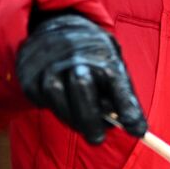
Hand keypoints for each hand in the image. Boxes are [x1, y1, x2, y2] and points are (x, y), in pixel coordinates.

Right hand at [14, 11, 146, 144]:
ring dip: (71, 118)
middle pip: (82, 86)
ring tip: (82, 124)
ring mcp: (51, 64)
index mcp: (104, 55)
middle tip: (97, 139)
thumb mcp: (113, 66)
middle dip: (91, 119)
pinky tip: (63, 104)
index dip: (128, 108)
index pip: (119, 83)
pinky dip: (55, 108)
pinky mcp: (32, 76)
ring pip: (58, 95)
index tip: (137, 131)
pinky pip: (42, 99)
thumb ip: (120, 94)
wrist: (56, 29)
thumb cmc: (93, 57)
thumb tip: (131, 126)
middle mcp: (77, 56)